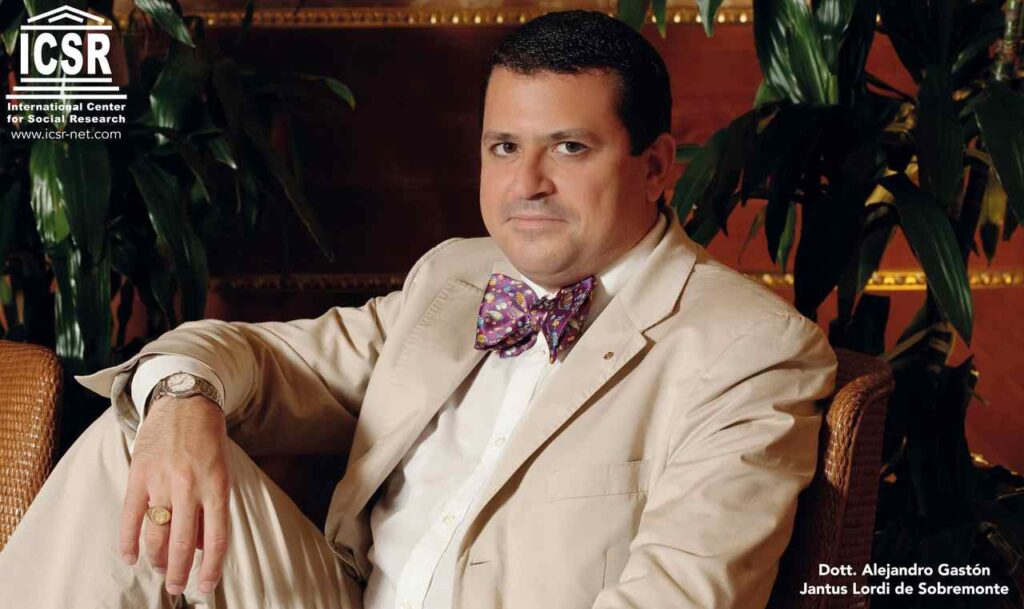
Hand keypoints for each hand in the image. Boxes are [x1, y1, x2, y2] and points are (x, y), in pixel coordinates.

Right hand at [120, 394, 230, 596]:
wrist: (186, 402)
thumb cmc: (209, 441)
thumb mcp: (223, 472)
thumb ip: (214, 508)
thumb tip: (204, 546)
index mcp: (217, 486)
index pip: (217, 538)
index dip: (212, 567)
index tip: (206, 587)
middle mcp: (190, 486)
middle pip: (184, 542)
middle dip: (180, 571)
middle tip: (178, 588)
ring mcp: (162, 481)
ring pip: (156, 533)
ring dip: (157, 559)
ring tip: (160, 570)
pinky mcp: (138, 475)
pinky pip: (130, 515)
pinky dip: (128, 541)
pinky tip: (130, 557)